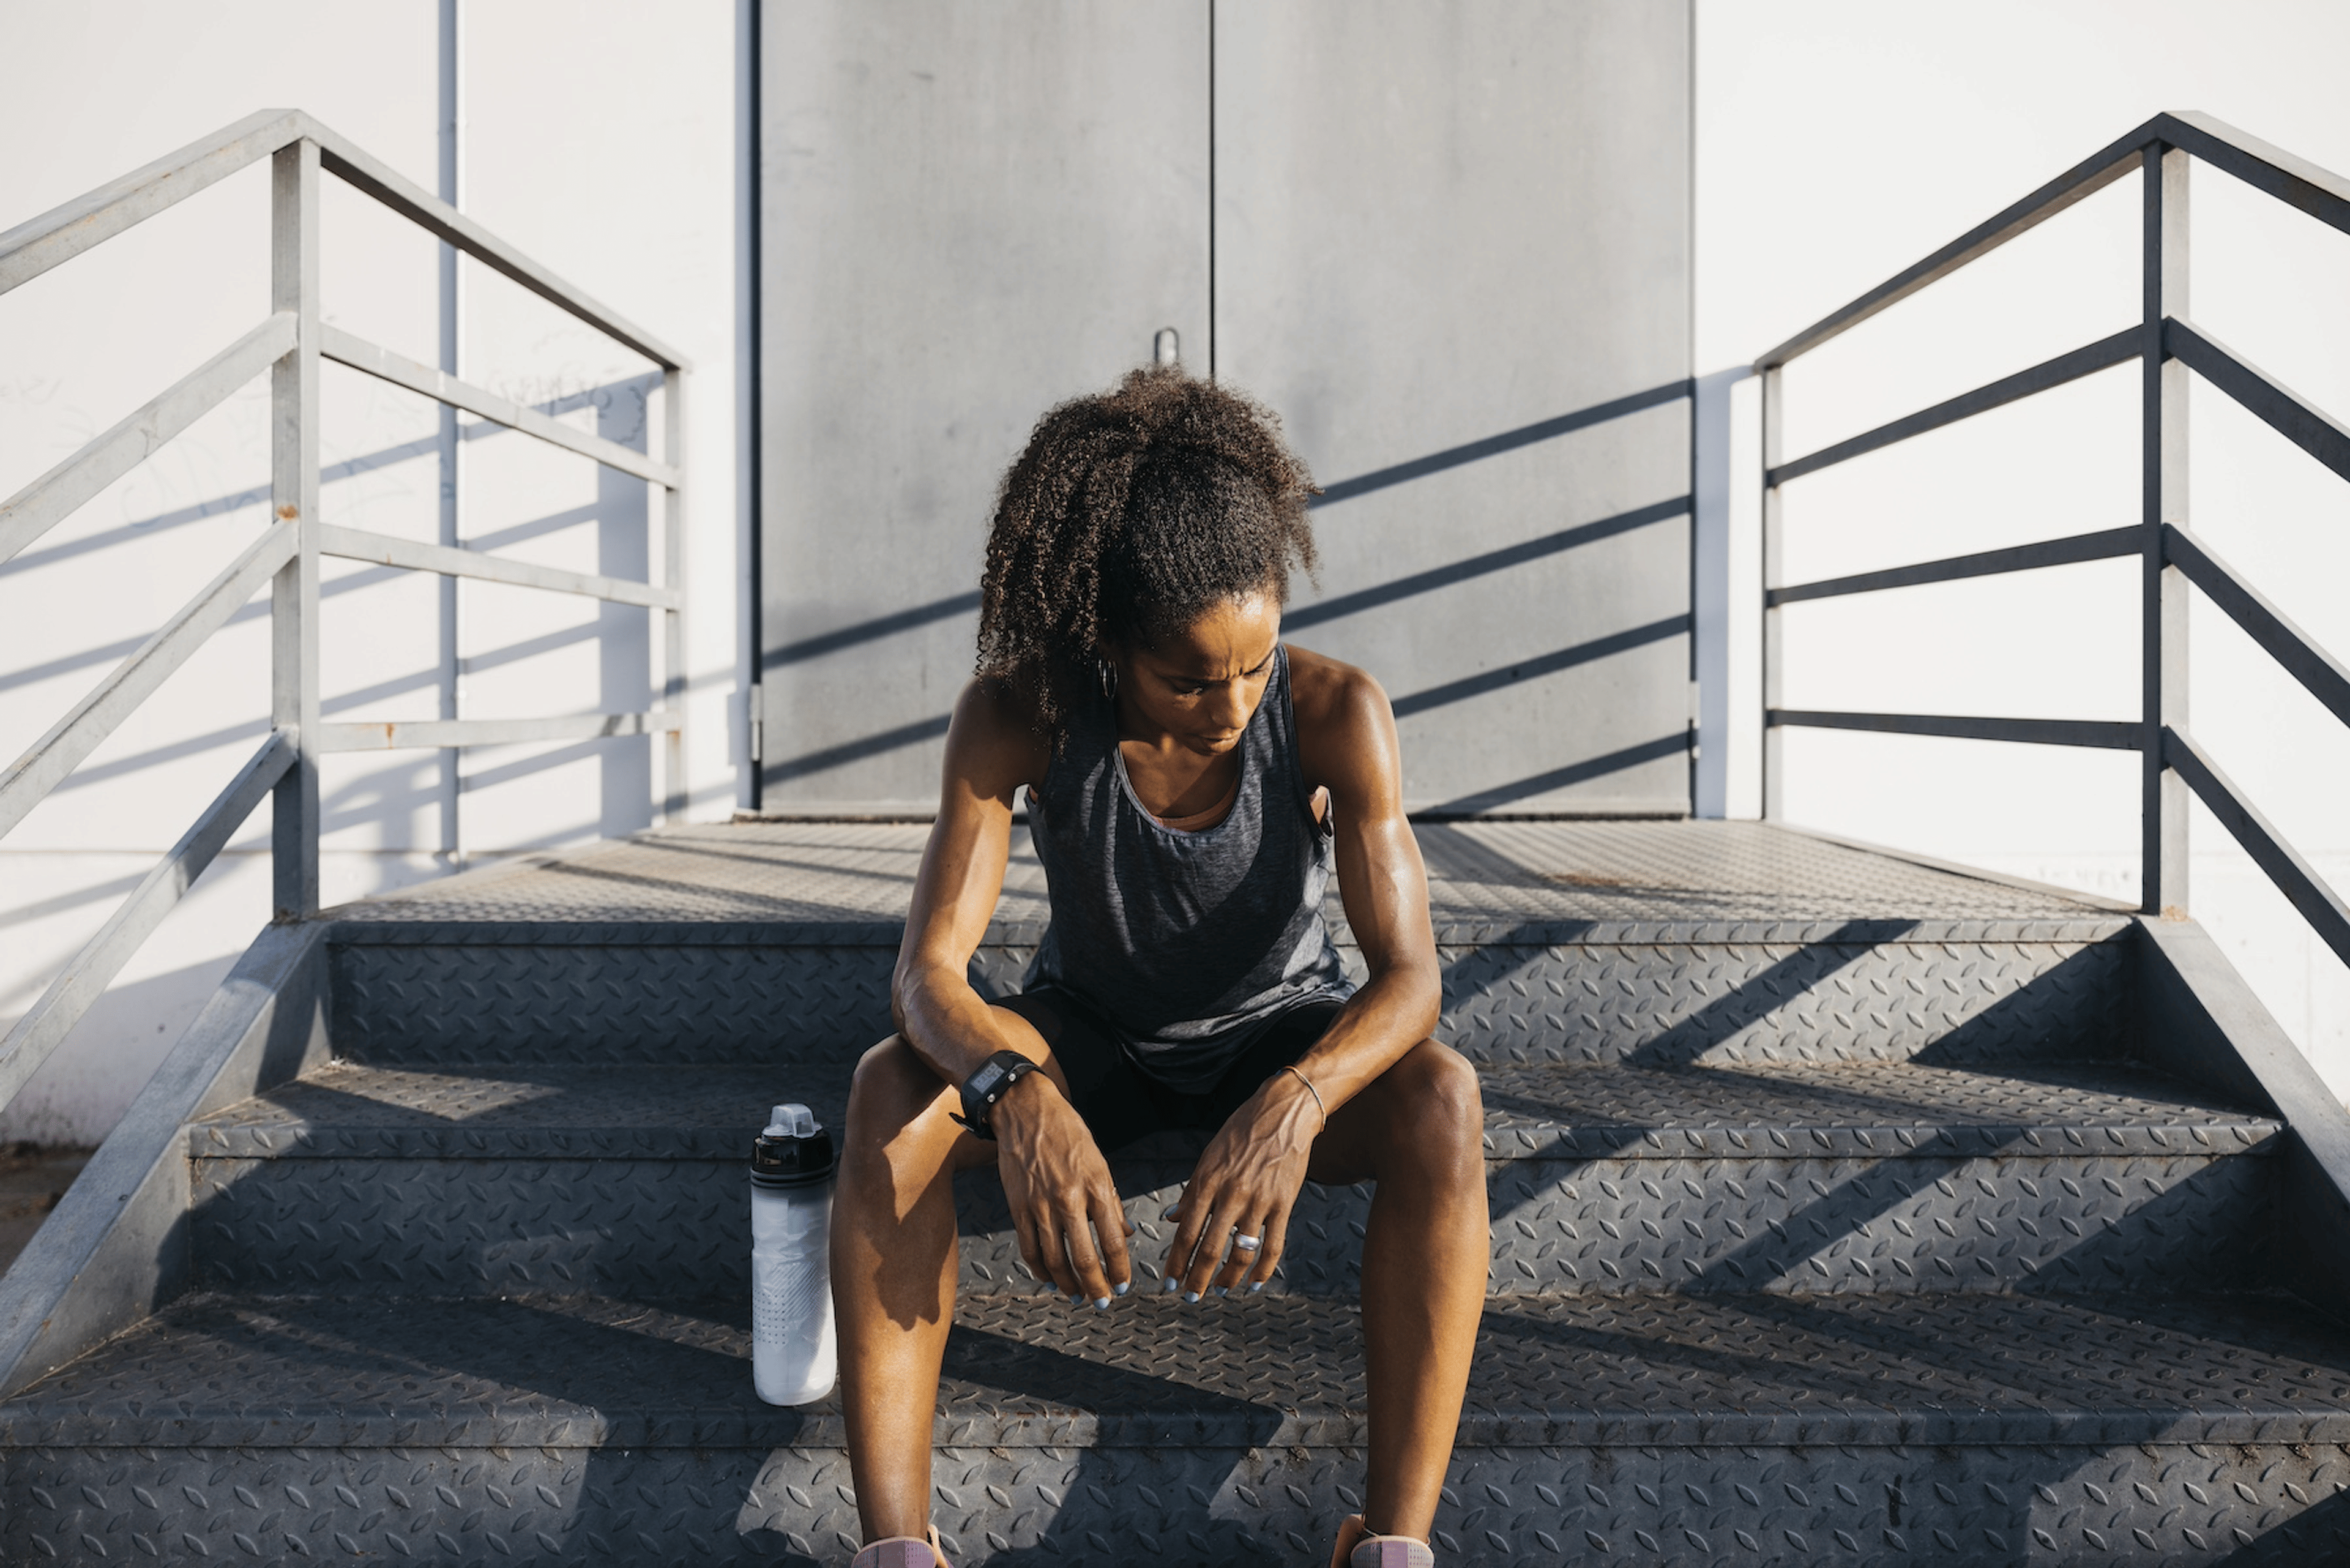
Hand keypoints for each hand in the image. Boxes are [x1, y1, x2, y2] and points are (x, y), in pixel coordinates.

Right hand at [992, 1073, 1132, 1304]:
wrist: (1026, 1110)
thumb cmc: (1067, 1133)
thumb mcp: (1099, 1162)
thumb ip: (1112, 1201)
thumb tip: (1125, 1234)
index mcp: (1096, 1186)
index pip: (1112, 1240)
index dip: (1118, 1269)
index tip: (1121, 1285)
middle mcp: (1069, 1199)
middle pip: (1084, 1257)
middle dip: (1096, 1286)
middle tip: (1101, 1301)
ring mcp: (1040, 1205)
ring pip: (1055, 1259)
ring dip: (1067, 1284)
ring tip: (1076, 1294)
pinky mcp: (1018, 1207)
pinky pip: (1029, 1248)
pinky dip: (1039, 1269)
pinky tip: (1048, 1278)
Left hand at [1164, 1068, 1323, 1297]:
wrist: (1283, 1112)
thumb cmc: (1242, 1131)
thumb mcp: (1209, 1156)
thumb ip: (1192, 1191)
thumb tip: (1173, 1219)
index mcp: (1208, 1181)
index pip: (1186, 1231)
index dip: (1176, 1261)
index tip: (1169, 1281)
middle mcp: (1231, 1194)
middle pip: (1210, 1248)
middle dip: (1197, 1278)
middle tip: (1189, 1296)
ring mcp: (1259, 1201)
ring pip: (1241, 1253)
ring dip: (1227, 1279)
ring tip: (1219, 1291)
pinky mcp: (1283, 1204)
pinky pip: (1273, 1246)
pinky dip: (1263, 1271)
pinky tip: (1254, 1283)